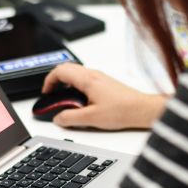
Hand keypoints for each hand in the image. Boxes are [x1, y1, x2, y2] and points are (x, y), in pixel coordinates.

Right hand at [42, 63, 167, 129]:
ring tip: (64, 99)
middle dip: (54, 81)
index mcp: (87, 80)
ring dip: (65, 83)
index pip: (60, 71)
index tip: (45, 93)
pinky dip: (75, 86)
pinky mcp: (104, 83)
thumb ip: (70, 118)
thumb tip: (58, 118)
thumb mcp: (91, 118)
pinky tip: (79, 101)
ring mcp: (99, 77)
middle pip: (66, 69)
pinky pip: (84, 78)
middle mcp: (93, 74)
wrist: (142, 110)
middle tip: (51, 95)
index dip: (48, 81)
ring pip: (75, 73)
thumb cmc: (122, 110)